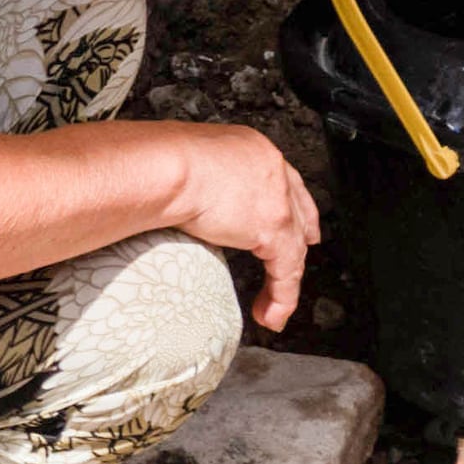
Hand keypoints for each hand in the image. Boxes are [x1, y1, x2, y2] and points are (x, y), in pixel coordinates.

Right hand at [168, 121, 322, 329]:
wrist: (163, 166)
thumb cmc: (156, 162)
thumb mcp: (184, 164)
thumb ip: (196, 181)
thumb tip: (180, 195)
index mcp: (250, 149)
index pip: (280, 179)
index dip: (291, 200)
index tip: (294, 214)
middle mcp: (270, 169)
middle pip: (297, 210)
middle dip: (303, 235)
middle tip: (307, 249)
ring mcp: (276, 198)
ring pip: (293, 246)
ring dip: (284, 282)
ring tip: (272, 308)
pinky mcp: (273, 227)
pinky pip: (285, 271)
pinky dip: (281, 297)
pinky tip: (272, 314)